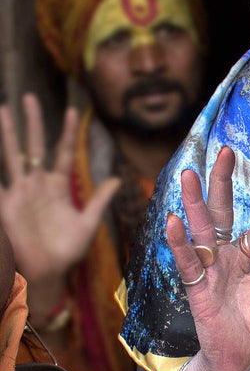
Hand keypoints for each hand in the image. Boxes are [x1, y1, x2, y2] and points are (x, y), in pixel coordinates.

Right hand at [0, 93, 119, 285]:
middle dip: (31, 122)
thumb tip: (119, 178)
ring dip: (8, 133)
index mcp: (58, 186)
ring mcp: (19, 192)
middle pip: (34, 146)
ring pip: (12, 156)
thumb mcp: (88, 224)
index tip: (73, 111)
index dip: (68, 132)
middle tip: (28, 96)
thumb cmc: (67, 251)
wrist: (47, 274)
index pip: (63, 152)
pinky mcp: (6, 205)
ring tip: (3, 109)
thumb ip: (99, 200)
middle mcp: (37, 184)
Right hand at [166, 146, 249, 370]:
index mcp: (242, 254)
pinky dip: (180, 243)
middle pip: (220, 212)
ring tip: (190, 175)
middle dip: (221, 182)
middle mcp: (222, 255)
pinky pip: (188, 262)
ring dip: (195, 203)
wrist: (237, 357)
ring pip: (201, 231)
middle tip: (224, 150)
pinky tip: (173, 221)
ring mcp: (208, 270)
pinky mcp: (198, 289)